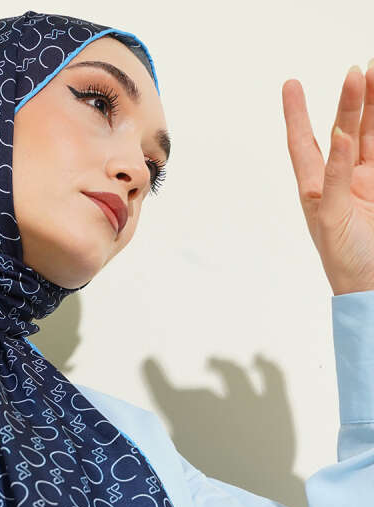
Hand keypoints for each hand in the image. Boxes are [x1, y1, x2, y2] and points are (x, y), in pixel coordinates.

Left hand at [282, 62, 373, 295]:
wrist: (371, 285)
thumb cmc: (343, 260)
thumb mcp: (331, 217)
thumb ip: (335, 177)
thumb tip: (340, 136)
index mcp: (315, 190)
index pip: (302, 144)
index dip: (297, 115)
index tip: (291, 85)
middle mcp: (339, 181)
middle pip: (343, 130)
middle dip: (349, 101)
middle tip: (355, 72)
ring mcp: (366, 182)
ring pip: (370, 134)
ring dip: (372, 107)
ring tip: (373, 74)